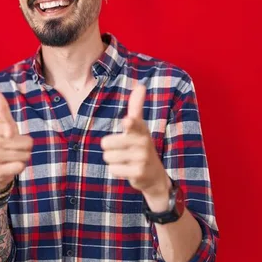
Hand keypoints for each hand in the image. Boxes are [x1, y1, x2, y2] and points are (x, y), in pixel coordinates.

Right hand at [0, 89, 32, 189]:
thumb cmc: (5, 144)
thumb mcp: (6, 125)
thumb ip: (1, 108)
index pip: (11, 126)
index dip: (16, 133)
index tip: (10, 135)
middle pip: (25, 143)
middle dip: (25, 148)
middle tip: (15, 150)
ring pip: (24, 155)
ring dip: (23, 158)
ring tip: (13, 159)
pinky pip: (18, 167)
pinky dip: (19, 167)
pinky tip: (12, 167)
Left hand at [101, 84, 169, 205]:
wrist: (155, 175)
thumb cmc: (141, 146)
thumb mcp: (140, 126)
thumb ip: (136, 107)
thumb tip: (141, 85)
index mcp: (141, 129)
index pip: (134, 123)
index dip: (130, 123)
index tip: (127, 121)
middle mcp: (143, 142)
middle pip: (106, 143)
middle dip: (110, 148)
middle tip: (123, 150)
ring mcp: (142, 158)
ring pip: (108, 157)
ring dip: (113, 160)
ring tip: (126, 160)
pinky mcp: (138, 173)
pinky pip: (113, 169)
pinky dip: (117, 171)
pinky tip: (128, 170)